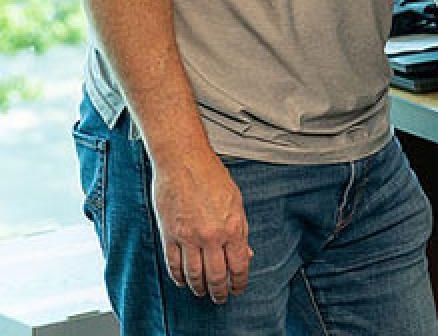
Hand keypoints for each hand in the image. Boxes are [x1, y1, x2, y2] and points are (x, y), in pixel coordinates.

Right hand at [151, 150, 251, 303]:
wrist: (184, 161)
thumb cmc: (211, 176)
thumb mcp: (236, 201)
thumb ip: (240, 229)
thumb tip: (246, 252)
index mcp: (232, 226)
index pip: (239, 265)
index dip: (240, 281)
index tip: (239, 289)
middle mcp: (211, 235)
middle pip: (216, 276)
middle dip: (220, 292)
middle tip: (221, 298)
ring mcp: (189, 237)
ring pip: (194, 275)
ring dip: (200, 288)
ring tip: (203, 292)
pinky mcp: (170, 235)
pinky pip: (174, 265)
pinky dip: (179, 278)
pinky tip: (184, 281)